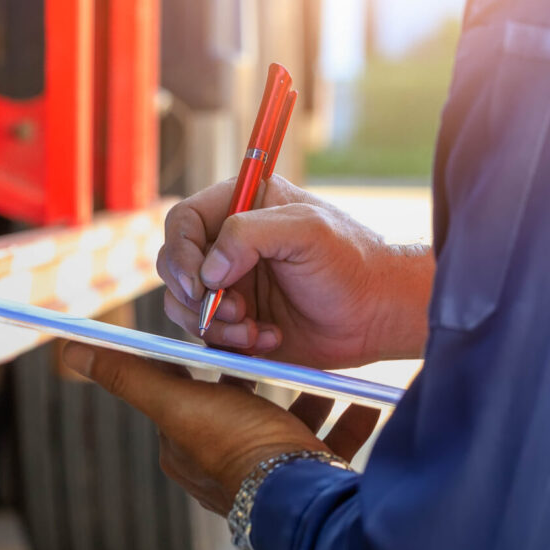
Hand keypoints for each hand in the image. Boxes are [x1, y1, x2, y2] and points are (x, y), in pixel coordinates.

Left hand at [61, 343, 378, 515]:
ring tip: (328, 369)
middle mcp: (223, 463)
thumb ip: (127, 375)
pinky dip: (344, 420)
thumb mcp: (177, 401)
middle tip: (284, 341)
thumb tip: (69, 350)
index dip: (210, 355)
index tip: (231, 327)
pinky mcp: (308, 483)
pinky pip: (327, 445)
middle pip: (243, 403)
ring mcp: (268, 476)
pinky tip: (364, 401)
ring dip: (309, 395)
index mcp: (187, 445)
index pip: (192, 387)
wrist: (301, 502)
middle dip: (265, 373)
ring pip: (288, 423)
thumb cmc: (235, 447)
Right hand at [157, 175, 432, 368]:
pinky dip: (231, 343)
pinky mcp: (233, 321)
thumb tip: (208, 269)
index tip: (200, 283)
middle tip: (234, 309)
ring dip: (213, 324)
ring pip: (183, 305)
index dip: (181, 252)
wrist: (377, 315)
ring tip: (254, 329)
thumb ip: (249, 234)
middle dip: (195, 295)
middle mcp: (226, 244)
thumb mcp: (306, 230)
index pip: (182, 222)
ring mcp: (227, 284)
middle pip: (173, 265)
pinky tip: (269, 338)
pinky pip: (206, 335)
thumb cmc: (351, 262)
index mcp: (240, 206)